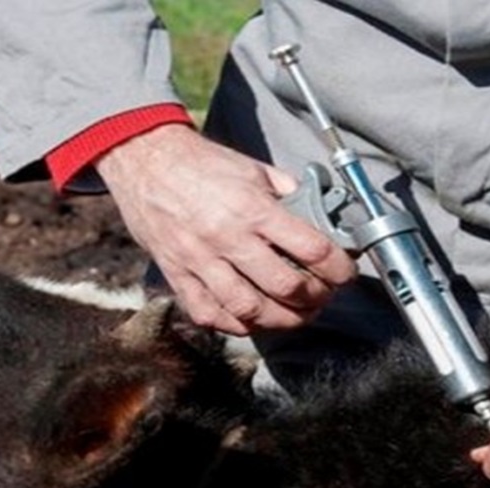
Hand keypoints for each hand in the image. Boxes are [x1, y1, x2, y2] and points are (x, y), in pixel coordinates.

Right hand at [95, 124, 355, 334]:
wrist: (144, 160)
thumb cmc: (199, 163)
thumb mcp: (252, 168)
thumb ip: (286, 194)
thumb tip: (316, 215)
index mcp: (252, 208)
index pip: (310, 249)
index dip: (337, 268)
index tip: (345, 273)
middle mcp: (227, 238)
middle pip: (285, 287)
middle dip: (314, 299)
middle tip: (322, 296)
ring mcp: (200, 261)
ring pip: (249, 310)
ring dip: (281, 320)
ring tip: (295, 315)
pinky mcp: (178, 275)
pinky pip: (209, 314)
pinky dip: (235, 325)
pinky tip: (252, 319)